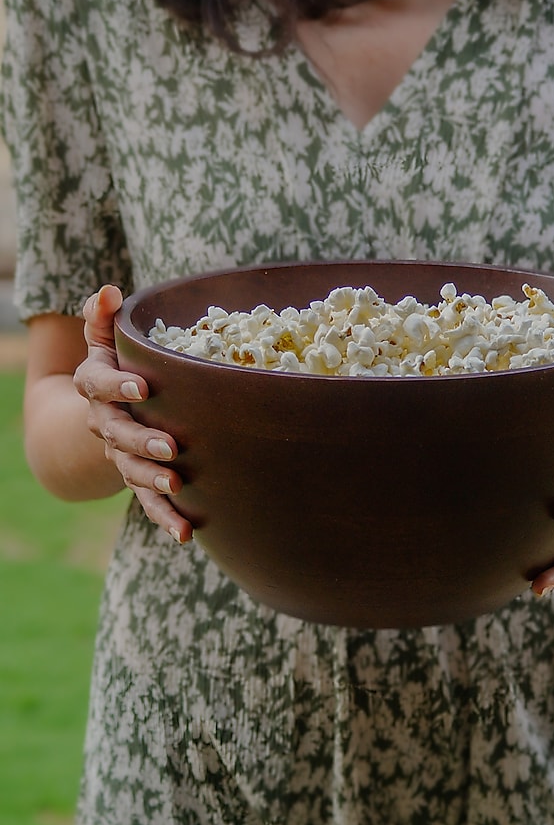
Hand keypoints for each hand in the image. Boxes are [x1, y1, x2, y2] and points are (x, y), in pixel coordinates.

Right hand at [73, 285, 193, 543]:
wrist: (105, 411)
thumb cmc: (118, 365)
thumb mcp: (107, 339)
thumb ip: (104, 316)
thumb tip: (111, 291)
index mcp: (95, 385)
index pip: (99, 384)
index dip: (118, 385)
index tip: (143, 386)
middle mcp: (104, 423)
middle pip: (118, 434)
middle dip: (143, 441)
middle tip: (171, 447)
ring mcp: (121, 455)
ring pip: (132, 472)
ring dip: (153, 482)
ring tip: (176, 487)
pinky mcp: (140, 479)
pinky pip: (150, 501)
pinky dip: (165, 518)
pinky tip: (186, 534)